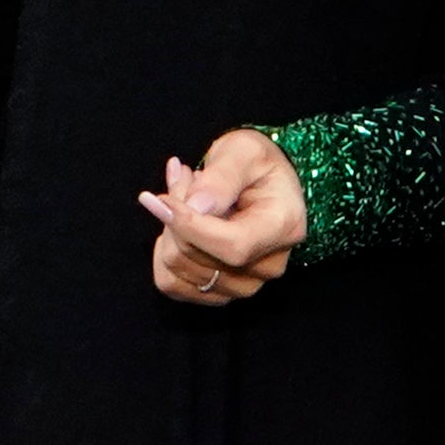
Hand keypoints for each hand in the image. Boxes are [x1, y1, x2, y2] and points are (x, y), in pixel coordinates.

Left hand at [143, 127, 307, 303]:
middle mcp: (269, 265)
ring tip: (187, 196)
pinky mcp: (221, 293)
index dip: (190, 226)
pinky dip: (163, 253)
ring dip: (170, 230)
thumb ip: (221, 177)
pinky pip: (171, 283)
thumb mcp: (242, 151)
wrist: (260, 179)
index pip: (232, 245)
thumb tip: (195, 207)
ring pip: (179, 270)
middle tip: (182, 178)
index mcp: (283, 227)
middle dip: (176, 216)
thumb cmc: (255, 162)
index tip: (160, 200)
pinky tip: (178, 226)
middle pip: (198, 257)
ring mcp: (246, 284)